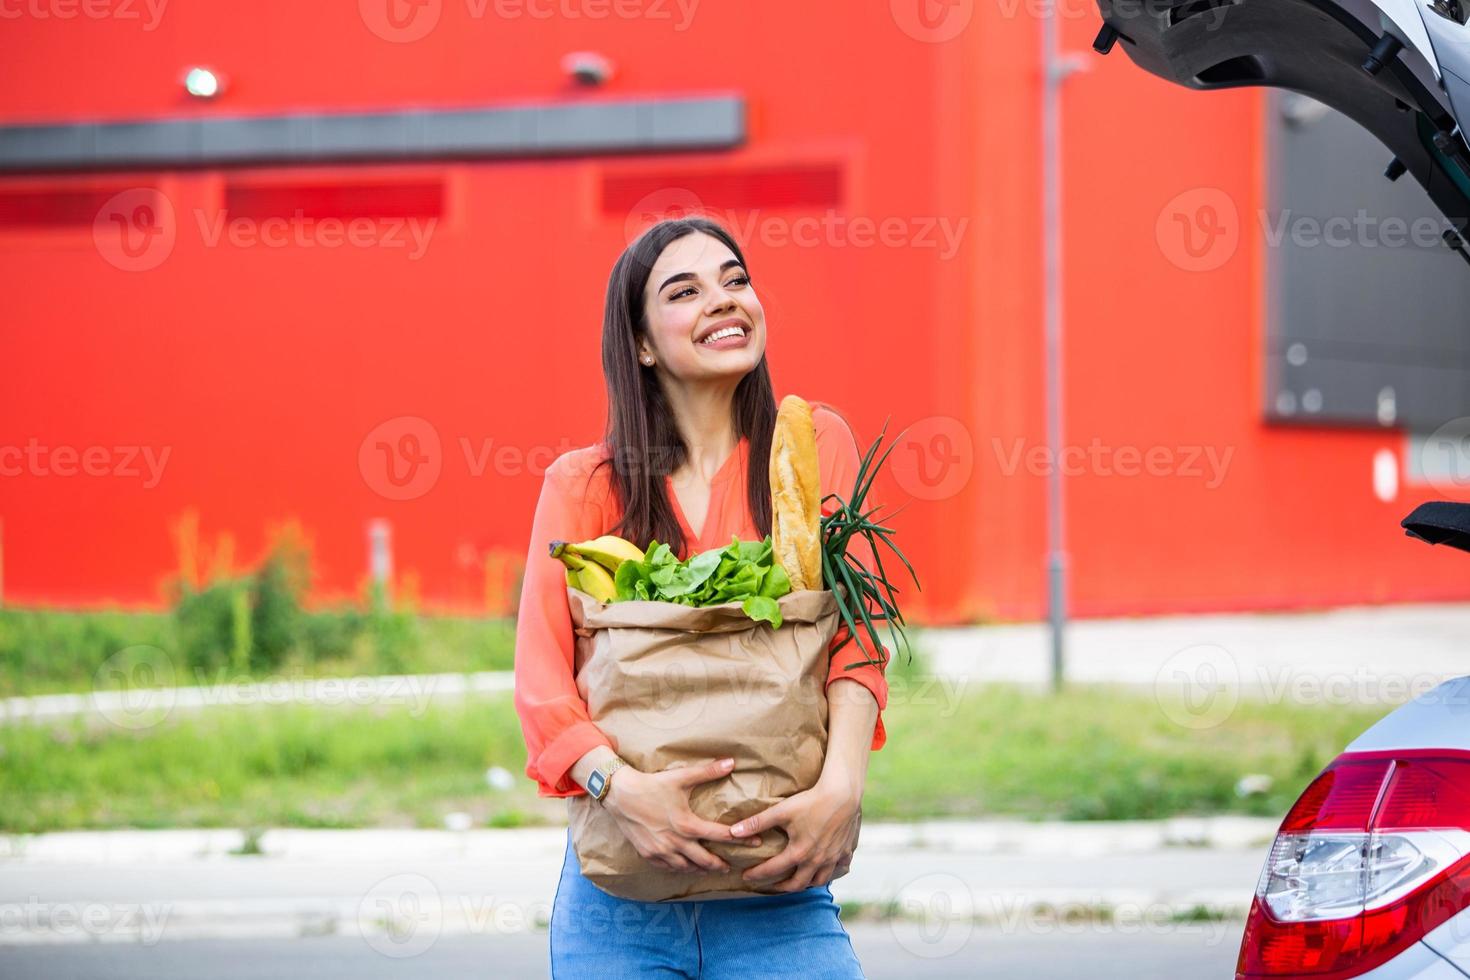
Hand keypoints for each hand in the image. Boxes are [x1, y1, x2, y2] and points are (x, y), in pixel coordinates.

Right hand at [602, 757, 763, 873]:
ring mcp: (661, 852)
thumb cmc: (652, 784)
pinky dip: (680, 869)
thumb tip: (732, 762)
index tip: (756, 843)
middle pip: (706, 861)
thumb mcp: (681, 776)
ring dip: (701, 870)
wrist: (620, 795)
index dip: (741, 840)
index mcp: (687, 824)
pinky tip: (685, 867)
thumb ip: (708, 772)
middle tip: (731, 866)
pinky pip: (669, 868)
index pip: (721, 836)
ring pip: (687, 868)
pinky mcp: (649, 855)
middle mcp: (676, 842)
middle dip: (720, 864)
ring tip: (710, 869)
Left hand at [729, 775, 861, 891]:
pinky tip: (824, 867)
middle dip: (781, 887)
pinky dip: (829, 872)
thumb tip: (733, 832)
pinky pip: (838, 869)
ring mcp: (833, 858)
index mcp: (798, 853)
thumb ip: (757, 823)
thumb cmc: (811, 801)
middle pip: (797, 885)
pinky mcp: (845, 851)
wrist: (842, 794)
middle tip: (770, 885)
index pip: (773, 870)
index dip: (757, 874)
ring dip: (806, 883)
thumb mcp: (781, 811)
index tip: (746, 876)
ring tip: (797, 879)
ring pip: (819, 881)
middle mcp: (816, 861)